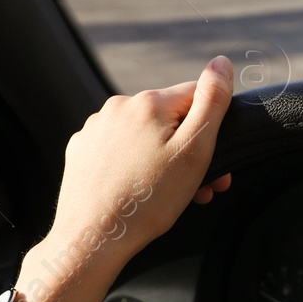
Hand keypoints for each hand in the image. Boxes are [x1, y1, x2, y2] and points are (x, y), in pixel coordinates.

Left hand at [18, 57, 233, 301]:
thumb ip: (212, 102)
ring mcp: (96, 128)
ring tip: (165, 194)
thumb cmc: (148, 201)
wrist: (94, 238)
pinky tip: (136, 191)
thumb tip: (221, 63)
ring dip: (161, 158)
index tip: (213, 164)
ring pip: (143, 135)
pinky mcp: (81, 150)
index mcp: (149, 103)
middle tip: (197, 188)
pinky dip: (132, 165)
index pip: (197, 97)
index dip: (212, 130)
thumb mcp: (194, 151)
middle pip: (170, 118)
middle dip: (187, 149)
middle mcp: (118, 107)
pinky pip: (118, 149)